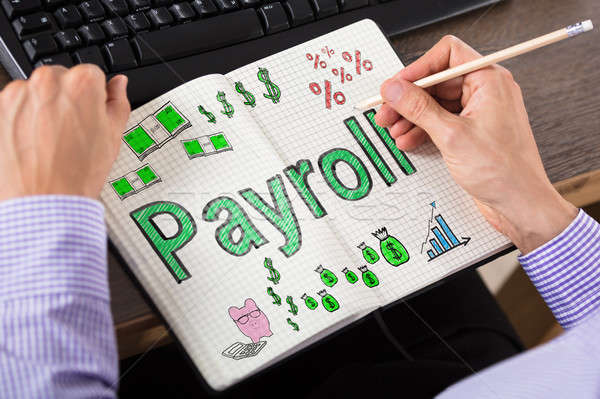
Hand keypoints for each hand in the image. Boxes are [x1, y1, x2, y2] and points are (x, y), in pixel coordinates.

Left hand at [0, 65, 129, 200]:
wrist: (45, 201)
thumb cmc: (78, 173)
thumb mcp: (113, 137)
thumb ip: (117, 103)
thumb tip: (118, 85)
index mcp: (81, 83)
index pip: (91, 75)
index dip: (94, 97)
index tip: (90, 114)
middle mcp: (47, 82)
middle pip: (61, 79)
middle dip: (66, 99)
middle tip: (71, 131)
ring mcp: (18, 94)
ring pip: (35, 92)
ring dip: (42, 108)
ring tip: (50, 140)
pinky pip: (14, 106)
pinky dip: (21, 119)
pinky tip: (33, 143)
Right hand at [375, 36, 576, 253]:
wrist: (520, 204)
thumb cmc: (503, 171)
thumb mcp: (451, 135)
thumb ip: (418, 108)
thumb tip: (395, 89)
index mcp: (489, 81)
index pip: (448, 55)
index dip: (418, 69)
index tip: (396, 86)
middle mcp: (486, 92)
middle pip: (437, 81)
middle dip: (409, 98)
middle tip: (387, 112)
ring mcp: (479, 112)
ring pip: (436, 103)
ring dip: (412, 116)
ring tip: (394, 129)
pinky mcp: (472, 132)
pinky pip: (441, 121)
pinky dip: (422, 129)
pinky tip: (408, 140)